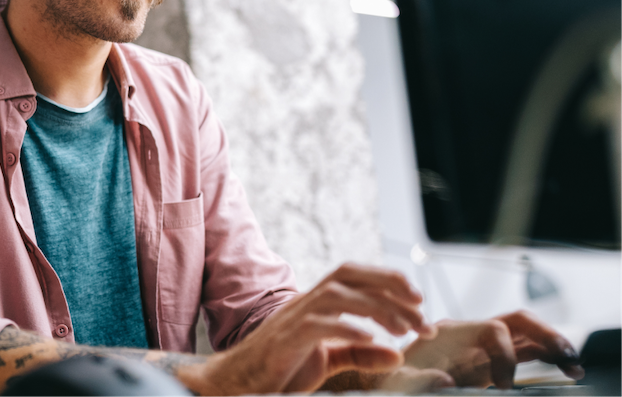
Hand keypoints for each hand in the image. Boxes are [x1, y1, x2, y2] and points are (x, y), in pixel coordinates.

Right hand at [182, 263, 435, 395]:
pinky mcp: (285, 340)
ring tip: (402, 329)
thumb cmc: (280, 369)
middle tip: (421, 312)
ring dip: (375, 307)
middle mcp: (304, 302)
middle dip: (388, 285)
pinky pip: (317, 325)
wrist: (236, 382)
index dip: (388, 278)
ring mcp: (292, 318)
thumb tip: (397, 354)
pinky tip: (370, 340)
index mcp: (315, 304)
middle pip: (348, 274)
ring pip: (337, 294)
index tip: (419, 299)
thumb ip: (360, 355)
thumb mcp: (327, 360)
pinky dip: (347, 328)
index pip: (353, 275)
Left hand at [402, 310, 583, 388]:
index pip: (491, 329)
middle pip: (515, 321)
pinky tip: (565, 370)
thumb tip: (445, 382)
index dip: (505, 355)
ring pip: (525, 334)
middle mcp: (470, 334)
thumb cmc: (388, 376)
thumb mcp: (397, 378)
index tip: (504, 386)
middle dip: (543, 334)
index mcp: (450, 332)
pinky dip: (546, 357)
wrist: (382, 374)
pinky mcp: (489, 361)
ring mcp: (482, 347)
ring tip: (574, 365)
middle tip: (565, 356)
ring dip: (551, 345)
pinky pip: (524, 352)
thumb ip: (418, 378)